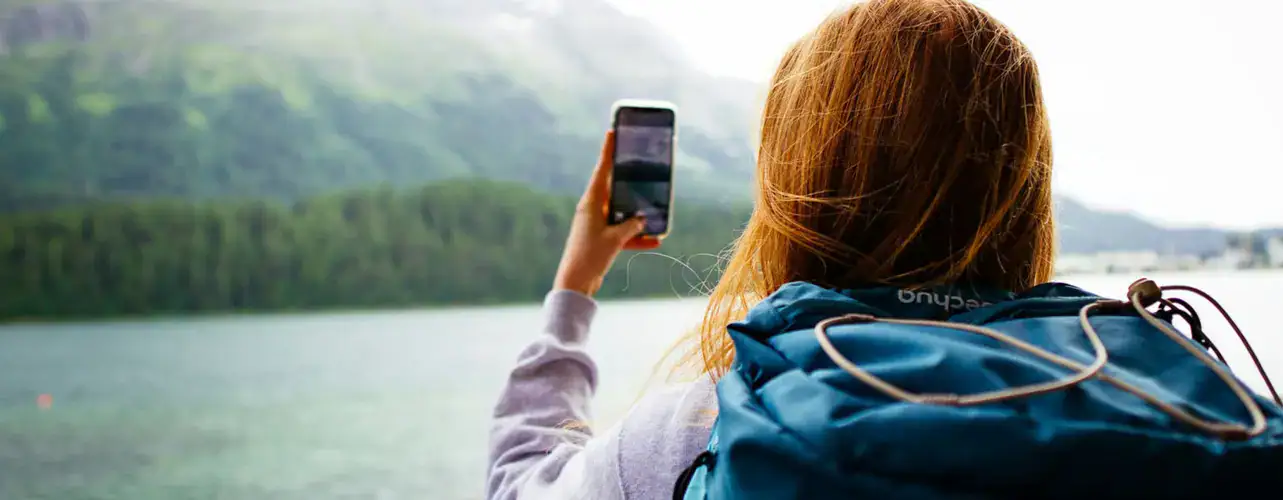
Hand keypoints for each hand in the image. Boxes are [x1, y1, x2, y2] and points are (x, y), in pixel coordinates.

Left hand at [553, 131, 659, 295]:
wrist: (576, 283)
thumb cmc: (590, 257)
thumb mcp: (615, 239)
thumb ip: (631, 225)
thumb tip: (644, 218)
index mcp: (591, 202)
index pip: (601, 170)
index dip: (608, 151)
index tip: (612, 132)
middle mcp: (592, 209)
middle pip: (613, 188)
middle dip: (628, 180)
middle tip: (641, 165)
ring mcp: (595, 224)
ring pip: (620, 211)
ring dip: (637, 213)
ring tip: (656, 208)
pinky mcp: (600, 238)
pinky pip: (621, 232)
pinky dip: (635, 236)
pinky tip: (655, 241)